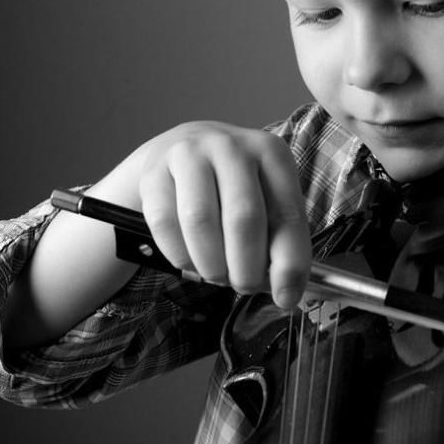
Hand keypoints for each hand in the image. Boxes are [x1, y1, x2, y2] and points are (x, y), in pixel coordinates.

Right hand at [97, 121, 310, 307]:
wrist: (181, 152)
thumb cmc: (232, 186)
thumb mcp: (266, 200)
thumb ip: (279, 241)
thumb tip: (287, 291)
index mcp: (271, 152)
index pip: (287, 214)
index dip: (289, 263)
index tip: (286, 297)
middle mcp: (231, 147)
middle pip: (243, 219)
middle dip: (246, 268)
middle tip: (244, 285)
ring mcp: (189, 154)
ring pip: (200, 222)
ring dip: (211, 265)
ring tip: (217, 274)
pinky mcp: (154, 171)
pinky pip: (165, 224)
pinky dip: (180, 255)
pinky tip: (190, 259)